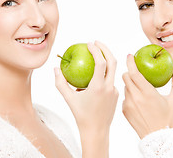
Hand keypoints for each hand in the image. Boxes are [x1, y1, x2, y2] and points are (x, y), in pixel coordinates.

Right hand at [55, 41, 117, 157]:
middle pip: (113, 62)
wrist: (96, 131)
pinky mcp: (116, 94)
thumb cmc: (80, 115)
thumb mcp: (69, 99)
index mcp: (98, 86)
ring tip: (96, 56)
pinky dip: (104, 74)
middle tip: (96, 42)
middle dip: (106, 49)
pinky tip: (96, 76)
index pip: (101, 62)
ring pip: (113, 71)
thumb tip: (56, 68)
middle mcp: (109, 87)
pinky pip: (111, 80)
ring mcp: (115, 91)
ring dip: (106, 60)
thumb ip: (61, 83)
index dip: (97, 50)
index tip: (90, 43)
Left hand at [122, 54, 172, 138]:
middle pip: (125, 77)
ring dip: (130, 84)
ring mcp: (128, 104)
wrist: (157, 138)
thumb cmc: (167, 119)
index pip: (134, 73)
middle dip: (129, 71)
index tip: (130, 56)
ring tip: (139, 88)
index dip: (131, 62)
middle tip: (135, 71)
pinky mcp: (124, 110)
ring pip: (125, 87)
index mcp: (148, 93)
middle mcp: (136, 97)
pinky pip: (124, 97)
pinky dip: (129, 95)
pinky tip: (137, 100)